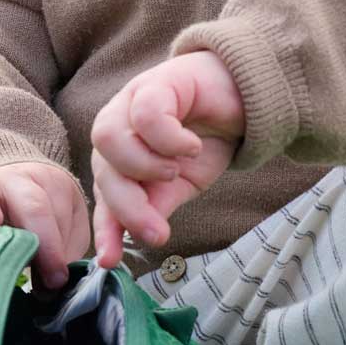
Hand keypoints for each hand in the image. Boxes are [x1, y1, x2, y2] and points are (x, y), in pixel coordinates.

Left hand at [90, 52, 244, 270]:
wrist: (243, 97)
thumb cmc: (207, 138)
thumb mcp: (183, 184)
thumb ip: (158, 204)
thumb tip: (144, 237)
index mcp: (120, 159)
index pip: (104, 196)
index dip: (105, 228)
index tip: (109, 262)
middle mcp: (118, 130)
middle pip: (102, 170)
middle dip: (129, 208)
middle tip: (159, 230)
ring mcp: (130, 102)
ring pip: (108, 138)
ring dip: (143, 166)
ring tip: (175, 170)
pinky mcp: (154, 82)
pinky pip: (145, 114)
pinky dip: (169, 139)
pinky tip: (190, 145)